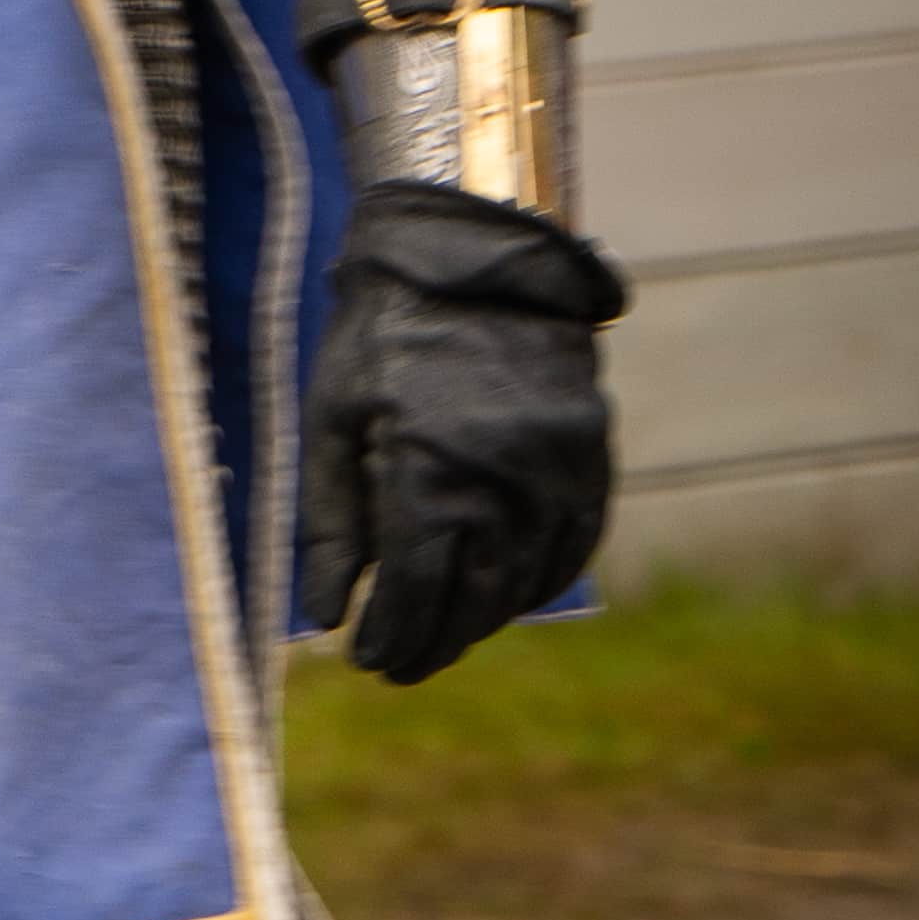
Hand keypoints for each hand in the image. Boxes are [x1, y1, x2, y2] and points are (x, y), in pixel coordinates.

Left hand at [304, 181, 624, 684]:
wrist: (473, 252)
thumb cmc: (383, 335)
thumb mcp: (333, 421)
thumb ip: (330, 524)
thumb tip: (327, 617)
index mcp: (429, 473)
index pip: (415, 591)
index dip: (391, 637)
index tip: (367, 662)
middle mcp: (504, 482)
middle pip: (474, 598)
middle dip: (436, 641)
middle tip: (402, 667)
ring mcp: (559, 470)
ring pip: (527, 579)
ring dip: (486, 619)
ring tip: (445, 635)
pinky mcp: (592, 454)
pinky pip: (576, 542)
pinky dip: (540, 578)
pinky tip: (508, 593)